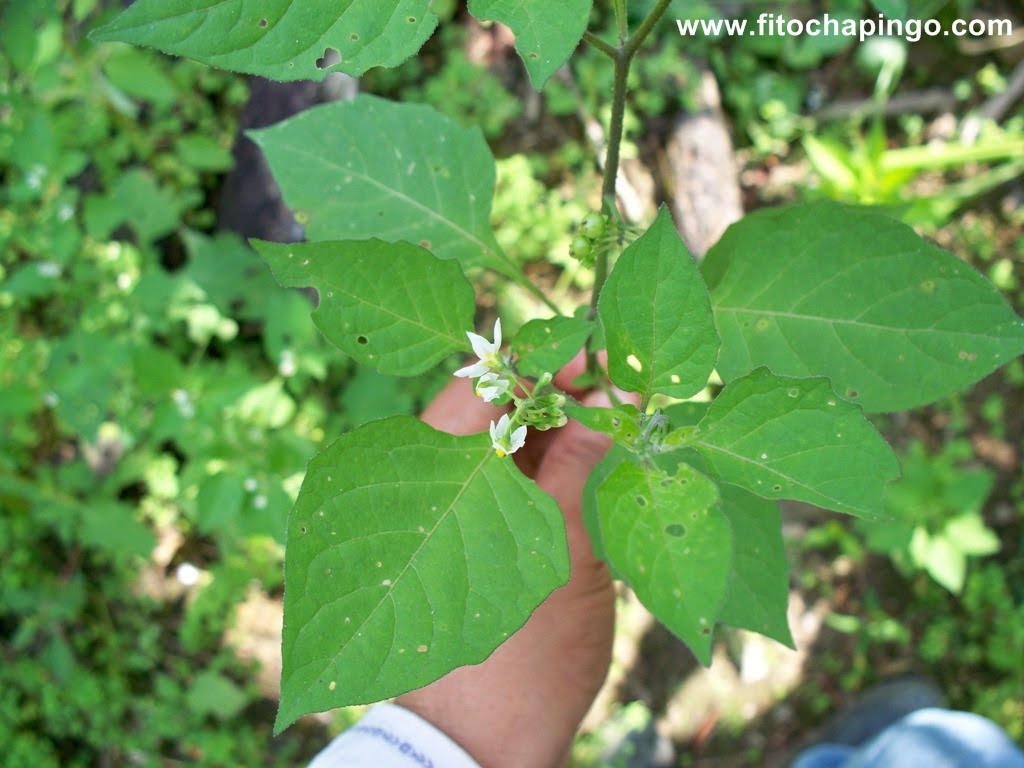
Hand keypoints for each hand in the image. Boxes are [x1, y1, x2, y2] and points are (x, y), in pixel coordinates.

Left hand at [397, 357, 621, 767]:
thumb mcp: (561, 556)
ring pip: (502, 451)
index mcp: (427, 480)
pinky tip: (588, 463)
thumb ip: (576, 468)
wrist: (480, 747)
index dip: (530, 364)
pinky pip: (508, 489)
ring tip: (611, 420)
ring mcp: (450, 519)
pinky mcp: (473, 547)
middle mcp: (425, 489)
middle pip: (490, 414)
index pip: (475, 388)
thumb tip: (602, 399)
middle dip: (550, 395)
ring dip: (553, 431)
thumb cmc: (520, 662)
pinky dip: (547, 470)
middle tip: (612, 390)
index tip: (585, 354)